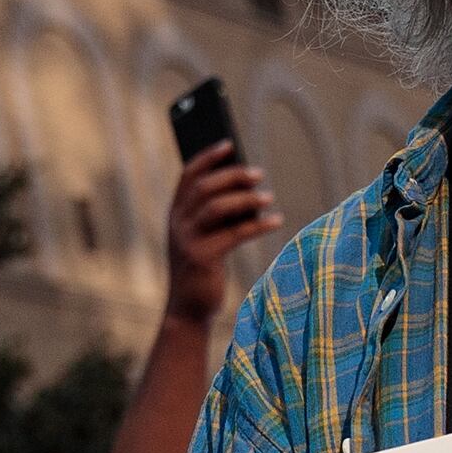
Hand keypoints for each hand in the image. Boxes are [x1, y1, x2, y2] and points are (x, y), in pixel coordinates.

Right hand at [162, 144, 281, 323]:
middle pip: (205, 188)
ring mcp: (187, 240)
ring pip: (217, 207)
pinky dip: (258, 225)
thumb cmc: (202, 267)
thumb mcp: (204, 235)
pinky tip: (276, 221)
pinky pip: (235, 234)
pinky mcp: (202, 258)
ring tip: (269, 198)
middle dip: (233, 176)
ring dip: (246, 199)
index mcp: (175, 213)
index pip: (189, 175)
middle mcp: (177, 223)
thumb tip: (247, 187)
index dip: (209, 157)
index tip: (230, 144)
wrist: (188, 308)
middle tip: (259, 173)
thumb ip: (216, 212)